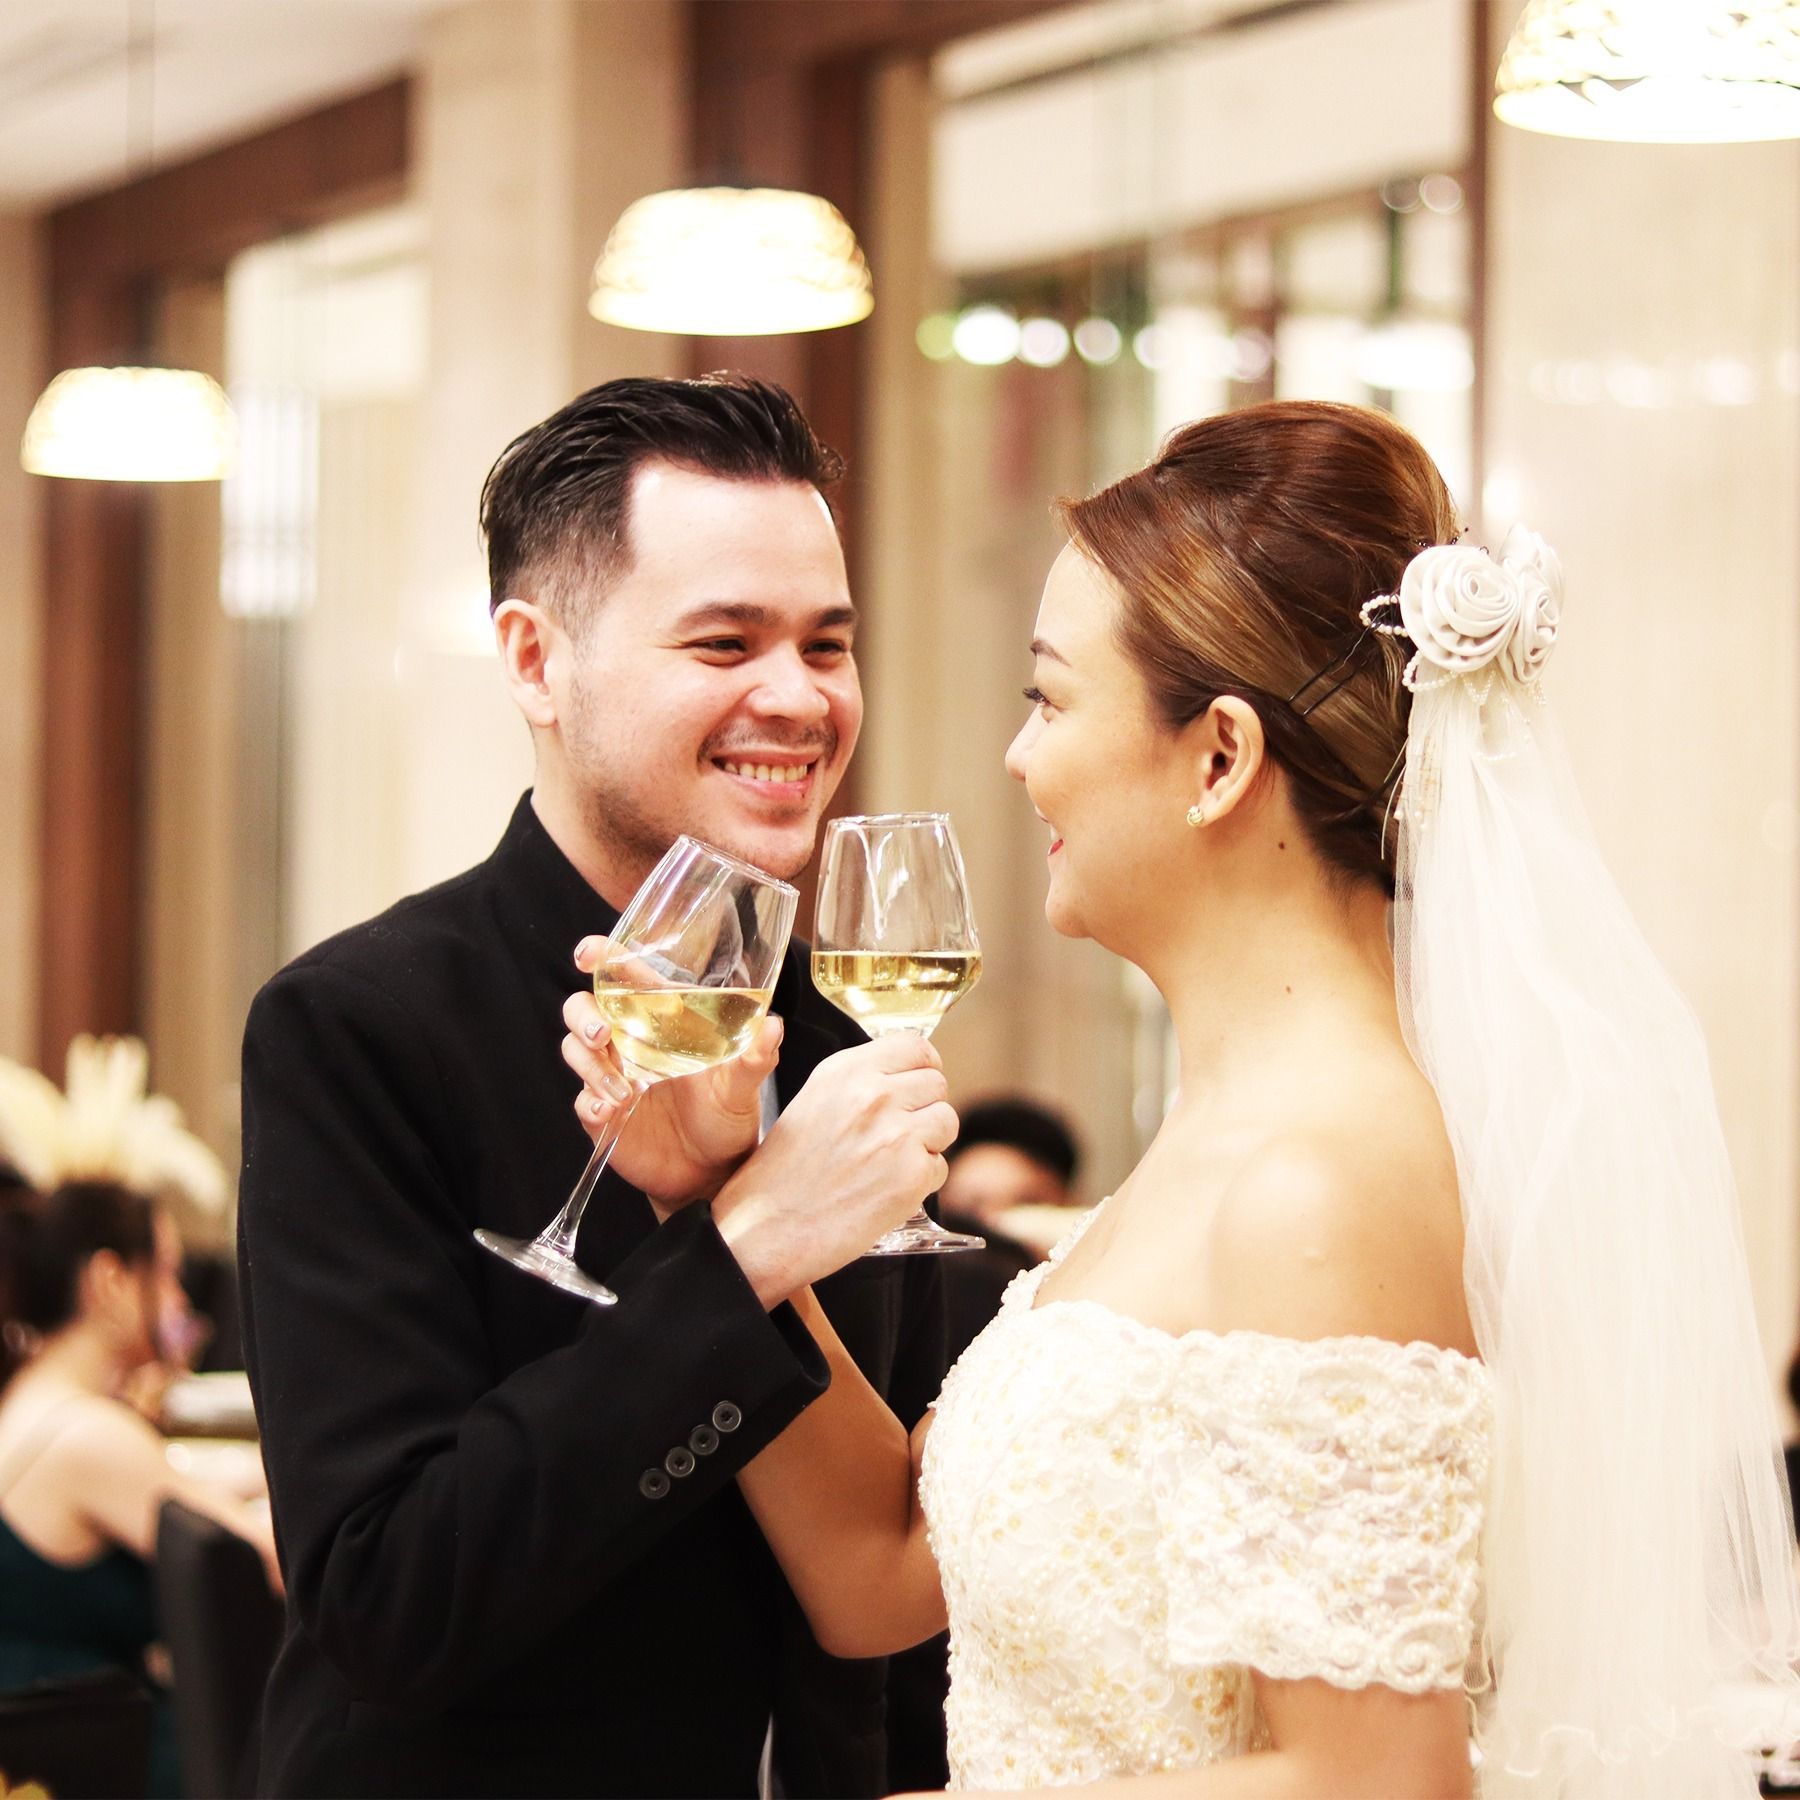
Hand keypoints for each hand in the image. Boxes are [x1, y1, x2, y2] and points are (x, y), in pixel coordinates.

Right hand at [562, 936, 783, 1213]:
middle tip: (602, 1034)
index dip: (603, 959)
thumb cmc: (727, 1116)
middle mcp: (631, 1042)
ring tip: (623, 1092)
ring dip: (590, 1064)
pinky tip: (611, 1111)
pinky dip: (590, 1102)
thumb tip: (773, 1026)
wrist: (712, 1172)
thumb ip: (755, 1057)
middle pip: (584, 1009)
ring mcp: (613, 1077)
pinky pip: (581, 1100)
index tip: (589, 953)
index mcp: (662, 1021)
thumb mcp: (744, 1086)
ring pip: (575, 1051)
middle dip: (584, 1015)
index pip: (625, 979)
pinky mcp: (602, 1114)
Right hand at [713, 1035, 957, 1306]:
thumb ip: (860, 1082)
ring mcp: (897, 1133)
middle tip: (895, 1136)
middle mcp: (874, 1094)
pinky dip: (921, 1182)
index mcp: (846, 1071)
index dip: (923, 1066)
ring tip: (889, 1164)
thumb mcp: (813, 1102)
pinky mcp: (912, 1174)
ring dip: (929, 1144)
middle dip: (924, 1109)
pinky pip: (940, 1167)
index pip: (915, 1046)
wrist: (767, 1229)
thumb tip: (907, 1076)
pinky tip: (884, 1191)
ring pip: (947, 1122)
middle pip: (937, 1084)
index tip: (919, 1084)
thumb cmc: (784, 1173)